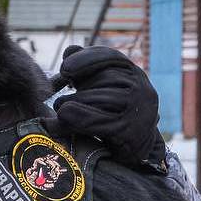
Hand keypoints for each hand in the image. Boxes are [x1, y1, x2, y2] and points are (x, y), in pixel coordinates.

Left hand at [50, 45, 166, 169]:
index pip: (110, 57)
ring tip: (60, 112)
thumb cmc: (114, 115)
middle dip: (77, 90)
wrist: (138, 150)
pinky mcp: (129, 131)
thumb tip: (70, 49)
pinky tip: (61, 120)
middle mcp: (141, 88)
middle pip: (100, 79)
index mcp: (133, 74)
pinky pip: (95, 120)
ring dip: (72, 105)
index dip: (85, 59)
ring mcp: (138, 110)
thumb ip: (86, 71)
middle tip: (59, 102)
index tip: (65, 69)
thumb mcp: (101, 89)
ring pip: (96, 98)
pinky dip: (74, 119)